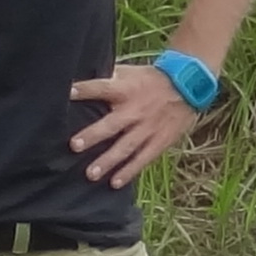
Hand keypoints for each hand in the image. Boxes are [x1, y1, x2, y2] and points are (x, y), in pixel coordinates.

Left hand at [67, 63, 200, 187]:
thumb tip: (84, 78)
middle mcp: (135, 110)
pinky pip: (143, 158)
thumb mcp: (131, 72)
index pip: (102, 87)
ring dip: (108, 161)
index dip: (85, 89)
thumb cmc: (151, 79)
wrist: (188, 86)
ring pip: (126, 147)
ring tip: (90, 174)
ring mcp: (148, 128)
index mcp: (126, 89)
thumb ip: (109, 78)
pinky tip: (115, 182)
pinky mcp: (159, 141)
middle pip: (111, 124)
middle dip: (93, 135)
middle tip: (74, 146)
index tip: (68, 92)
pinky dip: (129, 171)